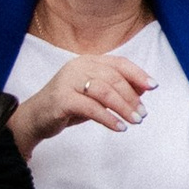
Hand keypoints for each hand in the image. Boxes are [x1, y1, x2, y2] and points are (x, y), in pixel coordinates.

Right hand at [11, 52, 152, 149]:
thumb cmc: (68, 105)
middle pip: (113, 78)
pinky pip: (91, 108)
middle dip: (132, 96)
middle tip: (143, 113)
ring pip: (104, 91)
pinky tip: (119, 127)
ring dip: (123, 107)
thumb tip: (144, 89)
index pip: (118, 63)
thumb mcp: (95, 95)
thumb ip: (116, 89)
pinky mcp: (61, 99)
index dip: (138, 74)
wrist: (34, 119)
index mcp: (88, 61)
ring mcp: (68, 81)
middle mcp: (78, 66)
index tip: (153, 86)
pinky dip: (108, 118)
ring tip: (135, 121)